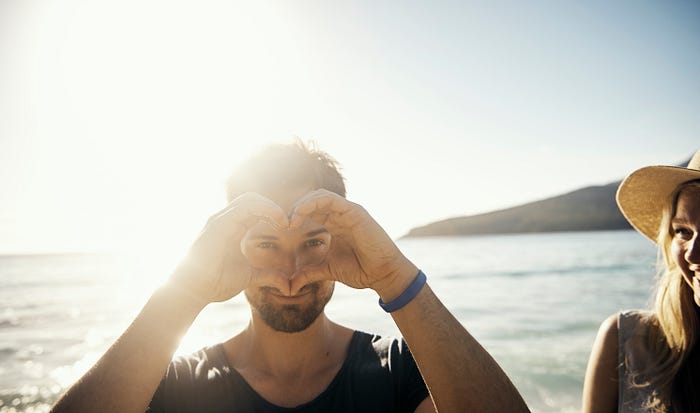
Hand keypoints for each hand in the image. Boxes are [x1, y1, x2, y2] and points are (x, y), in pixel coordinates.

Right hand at [168, 193, 288, 304]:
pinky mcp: (218, 224)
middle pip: (254, 200)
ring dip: (271, 207)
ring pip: (250, 199)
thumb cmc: (216, 282)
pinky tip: (276, 221)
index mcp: (234, 228)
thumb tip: (287, 285)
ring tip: (283, 222)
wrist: (193, 290)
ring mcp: (221, 220)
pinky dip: (264, 209)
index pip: (256, 209)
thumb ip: (268, 275)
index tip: (288, 228)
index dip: (274, 214)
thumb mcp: (250, 277)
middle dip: (273, 208)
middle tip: (287, 223)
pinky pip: (244, 207)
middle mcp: (227, 220)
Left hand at [288, 189, 417, 298]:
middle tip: (284, 223)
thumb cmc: (361, 270)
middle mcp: (341, 215)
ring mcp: (348, 212)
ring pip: (320, 196)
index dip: (295, 217)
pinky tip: (302, 214)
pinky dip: (314, 203)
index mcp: (335, 225)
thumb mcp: (328, 271)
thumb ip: (309, 273)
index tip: (283, 230)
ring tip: (292, 218)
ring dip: (303, 204)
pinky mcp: (355, 212)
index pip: (311, 212)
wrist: (382, 274)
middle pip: (313, 201)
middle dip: (296, 209)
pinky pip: (332, 199)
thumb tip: (291, 285)